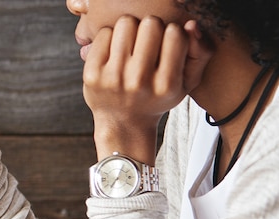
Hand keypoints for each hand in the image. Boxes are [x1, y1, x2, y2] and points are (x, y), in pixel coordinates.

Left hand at [83, 16, 212, 161]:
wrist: (123, 122)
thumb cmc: (158, 97)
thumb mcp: (187, 83)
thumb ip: (200, 53)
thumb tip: (191, 24)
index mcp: (166, 85)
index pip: (175, 33)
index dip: (173, 33)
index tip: (167, 45)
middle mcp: (138, 82)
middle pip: (151, 23)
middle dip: (152, 28)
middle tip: (148, 43)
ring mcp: (112, 79)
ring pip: (126, 23)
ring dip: (131, 29)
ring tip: (132, 44)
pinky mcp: (92, 75)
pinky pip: (104, 33)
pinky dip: (110, 37)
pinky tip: (115, 51)